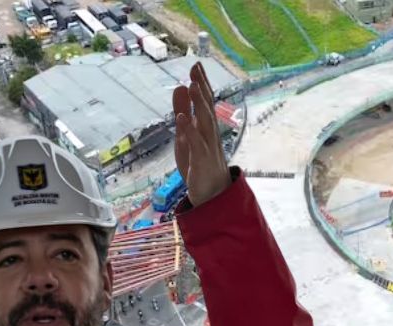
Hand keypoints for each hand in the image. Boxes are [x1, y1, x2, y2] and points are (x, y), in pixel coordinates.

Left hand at [172, 63, 230, 206]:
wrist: (211, 194)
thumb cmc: (199, 162)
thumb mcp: (186, 133)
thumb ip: (183, 111)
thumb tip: (181, 86)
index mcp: (206, 126)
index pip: (205, 101)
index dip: (201, 83)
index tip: (196, 64)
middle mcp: (209, 134)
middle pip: (207, 107)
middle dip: (201, 88)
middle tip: (195, 69)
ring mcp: (207, 147)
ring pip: (205, 122)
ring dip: (198, 104)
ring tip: (191, 86)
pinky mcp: (201, 161)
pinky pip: (196, 143)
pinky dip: (189, 130)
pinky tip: (182, 118)